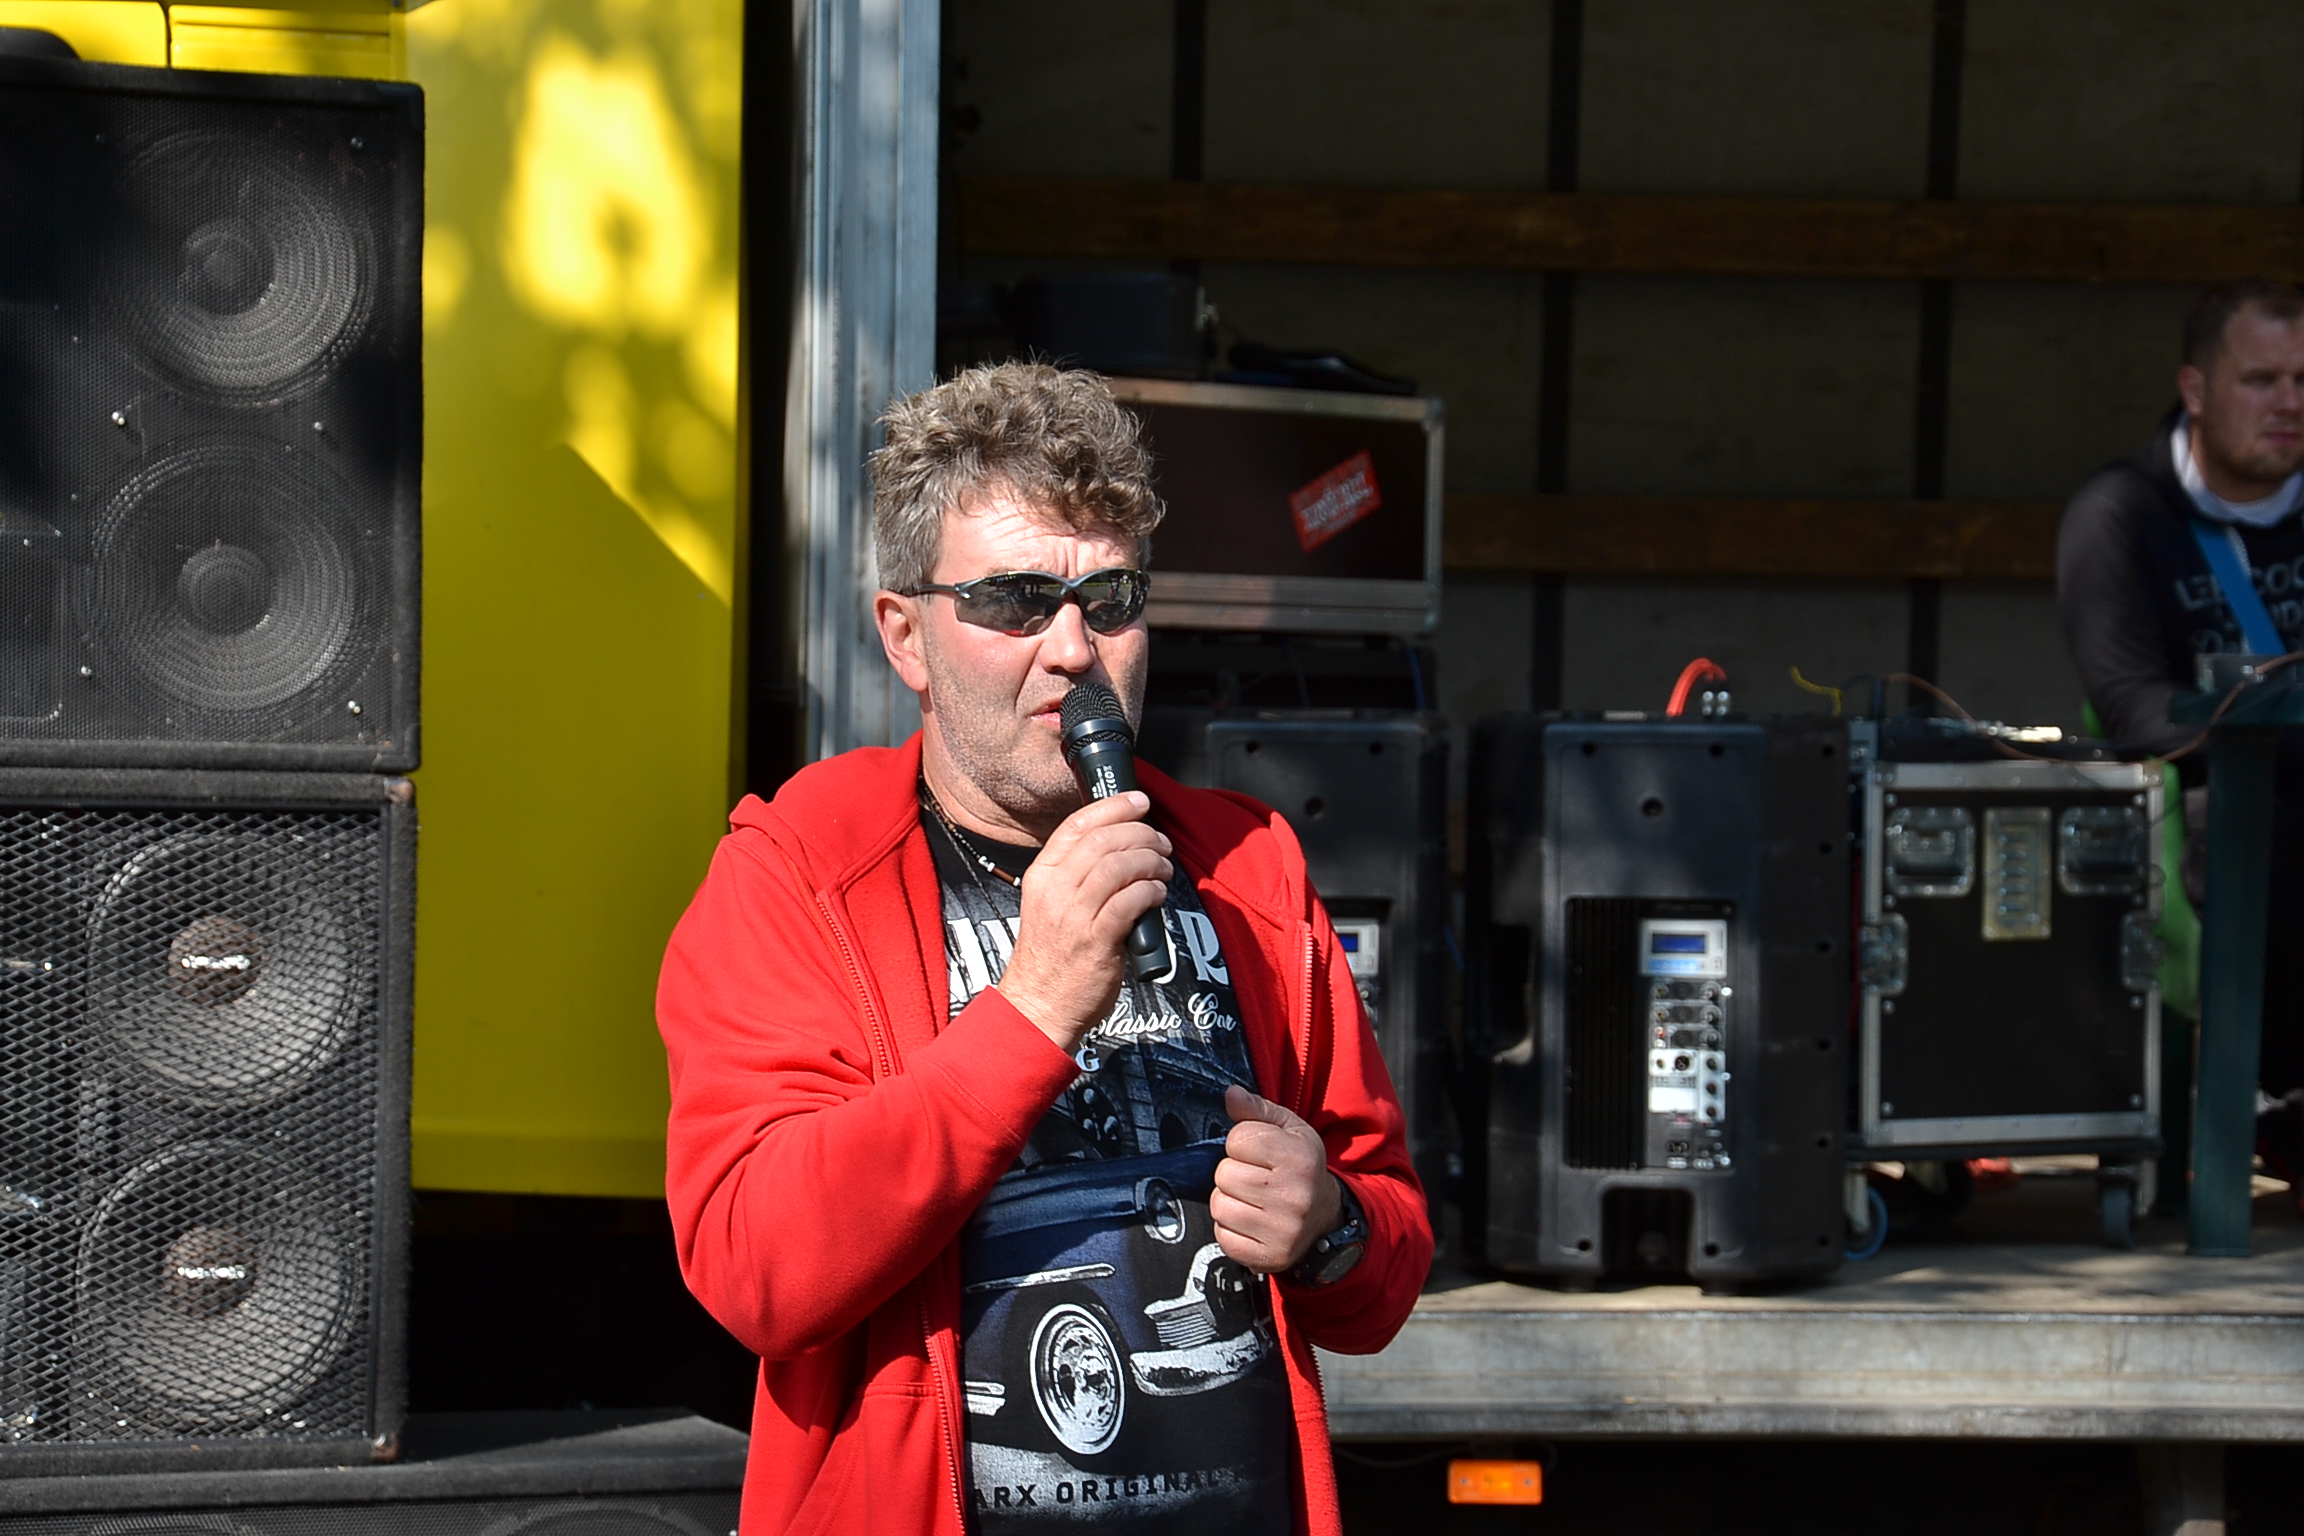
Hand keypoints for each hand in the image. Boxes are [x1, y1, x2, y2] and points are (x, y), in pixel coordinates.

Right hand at [994, 791, 1171, 1051]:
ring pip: (1118, 866)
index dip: (1112, 807)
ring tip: (1163, 869)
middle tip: (1160, 843)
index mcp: (1041, 876)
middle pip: (1103, 841)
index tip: (1138, 801)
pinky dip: (1150, 891)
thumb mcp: (1051, 906)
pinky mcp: (1096, 942)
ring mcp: (1073, 916)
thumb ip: (1078, 877)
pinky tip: (1158, 893)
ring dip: (1149, 861)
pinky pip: (1129, 902)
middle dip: (1140, 833)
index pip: (1076, 825)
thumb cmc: (1052, 958)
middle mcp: (1054, 891)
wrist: (1038, 1007)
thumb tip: (1123, 850)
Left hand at [1212, 1085, 1342, 1273]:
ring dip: (1229, 1201)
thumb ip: (1258, 1110)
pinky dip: (1230, 1229)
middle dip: (1233, 1172)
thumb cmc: (1301, 1169)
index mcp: (1300, 1157)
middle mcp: (1294, 1196)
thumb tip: (1231, 1094)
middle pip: (1224, 1174)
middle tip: (1255, 1178)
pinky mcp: (1268, 1256)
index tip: (1259, 1153)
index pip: (1238, 1139)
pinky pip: (1223, 1236)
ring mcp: (1282, 1230)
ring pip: (1220, 1206)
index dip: (1242, 1143)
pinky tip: (1252, 1221)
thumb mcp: (1290, 1131)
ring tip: (1252, 1200)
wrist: (1325, 1219)